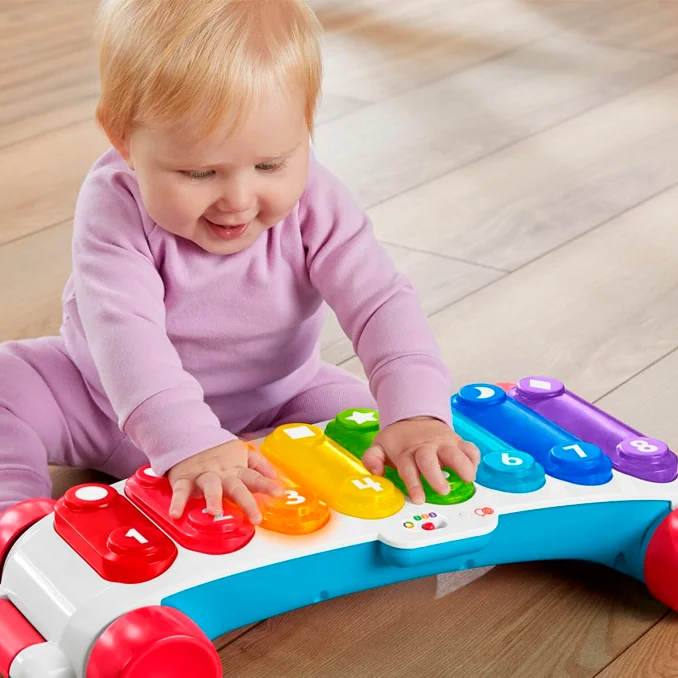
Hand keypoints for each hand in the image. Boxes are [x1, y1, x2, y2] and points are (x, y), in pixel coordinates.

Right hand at [167, 439, 283, 523]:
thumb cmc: (217, 452)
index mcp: (236, 470)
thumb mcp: (241, 454)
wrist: (189, 437)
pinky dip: (178, 502)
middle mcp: (222, 474)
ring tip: (215, 512)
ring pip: (210, 487)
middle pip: (236, 488)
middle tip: (255, 518)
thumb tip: (276, 476)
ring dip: (213, 498)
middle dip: (246, 502)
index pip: (254, 477)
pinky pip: (180, 492)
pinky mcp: (184, 480)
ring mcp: (203, 476)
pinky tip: (176, 514)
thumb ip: (259, 465)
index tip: (278, 493)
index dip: (266, 485)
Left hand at [362, 417, 479, 503]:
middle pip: (430, 460)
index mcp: (406, 452)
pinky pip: (468, 447)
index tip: (419, 498)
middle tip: (443, 490)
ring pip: (453, 452)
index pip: (408, 468)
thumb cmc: (398, 439)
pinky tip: (474, 468)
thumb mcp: (380, 445)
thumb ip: (373, 458)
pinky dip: (473, 457)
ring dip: (462, 465)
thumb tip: (375, 470)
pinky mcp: (456, 440)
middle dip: (437, 475)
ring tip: (468, 479)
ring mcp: (442, 443)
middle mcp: (425, 447)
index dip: (414, 484)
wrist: (413, 416)